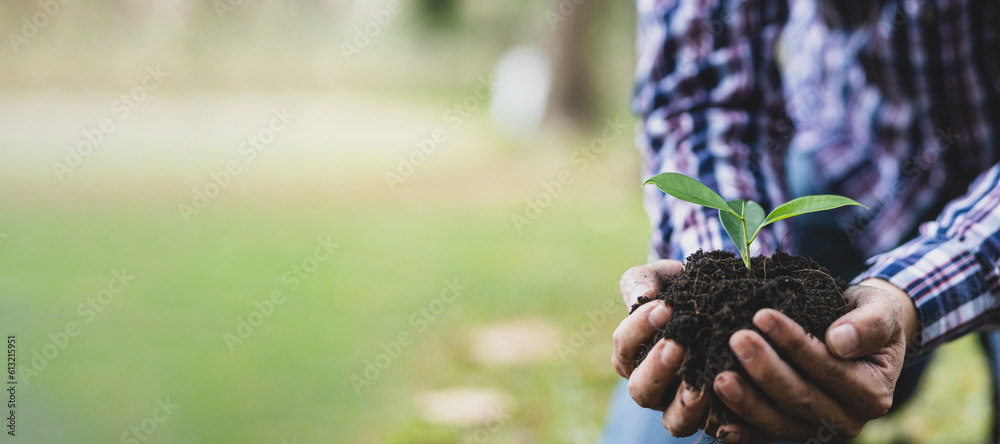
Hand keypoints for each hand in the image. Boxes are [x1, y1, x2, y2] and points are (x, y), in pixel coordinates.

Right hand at [612, 259, 713, 436]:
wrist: (725, 297)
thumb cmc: (684, 288)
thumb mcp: (663, 276)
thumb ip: (642, 281)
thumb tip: (637, 299)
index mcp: (633, 355)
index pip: (624, 348)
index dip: (638, 330)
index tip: (664, 307)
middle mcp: (653, 386)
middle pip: (641, 390)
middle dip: (656, 369)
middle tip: (676, 346)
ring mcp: (683, 405)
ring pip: (674, 421)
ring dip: (685, 405)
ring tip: (700, 385)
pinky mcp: (716, 415)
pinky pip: (714, 427)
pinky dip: (723, 422)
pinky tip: (734, 403)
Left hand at [707, 279, 919, 442]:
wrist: (858, 332)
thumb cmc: (868, 317)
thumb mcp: (882, 312)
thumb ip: (869, 326)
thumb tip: (840, 341)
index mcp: (871, 393)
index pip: (828, 369)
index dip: (795, 344)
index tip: (763, 315)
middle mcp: (847, 419)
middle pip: (800, 399)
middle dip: (765, 370)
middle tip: (736, 339)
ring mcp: (817, 429)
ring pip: (778, 421)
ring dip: (747, 401)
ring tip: (719, 376)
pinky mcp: (792, 429)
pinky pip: (763, 434)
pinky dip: (741, 429)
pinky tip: (717, 420)